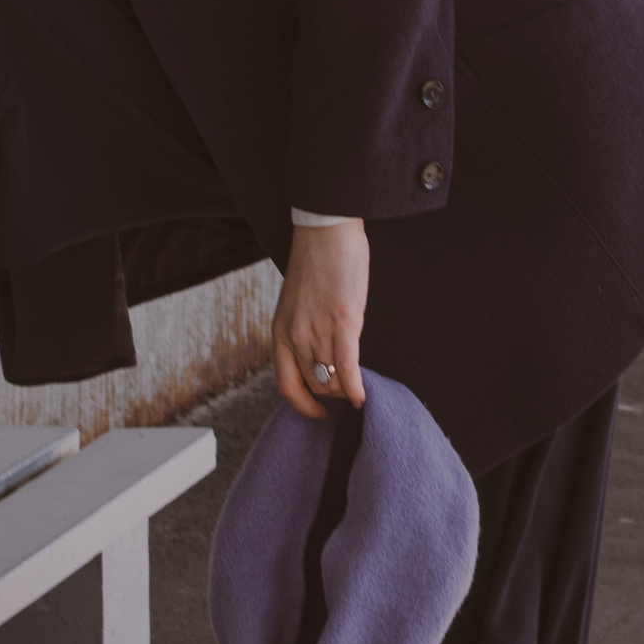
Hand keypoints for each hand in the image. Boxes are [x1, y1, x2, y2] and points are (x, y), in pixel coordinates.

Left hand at [272, 220, 369, 421]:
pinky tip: (363, 396)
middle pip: (314, 384)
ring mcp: (318, 331)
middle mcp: (295, 336)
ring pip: (331, 379)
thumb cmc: (316, 262)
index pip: (286, 384)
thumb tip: (319, 356)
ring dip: (345, 389)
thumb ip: (302, 330)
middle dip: (331, 393)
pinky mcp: (343, 323)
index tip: (317, 412)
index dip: (302, 405)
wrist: (326, 231)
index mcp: (280, 331)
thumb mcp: (296, 303)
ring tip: (356, 386)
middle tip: (344, 390)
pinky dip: (356, 388)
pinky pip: (348, 368)